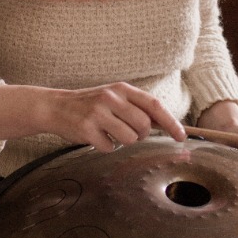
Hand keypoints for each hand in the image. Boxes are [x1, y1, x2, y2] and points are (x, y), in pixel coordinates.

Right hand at [0, 82, 186, 152]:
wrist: (56, 107)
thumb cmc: (91, 105)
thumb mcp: (114, 98)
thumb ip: (137, 107)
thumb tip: (168, 125)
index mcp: (122, 89)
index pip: (154, 104)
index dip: (170, 121)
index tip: (181, 136)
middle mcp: (111, 98)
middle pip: (144, 126)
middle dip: (140, 134)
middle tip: (126, 131)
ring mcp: (98, 114)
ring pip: (129, 139)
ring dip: (123, 141)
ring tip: (109, 132)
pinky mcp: (86, 129)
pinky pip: (109, 147)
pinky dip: (106, 147)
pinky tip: (95, 137)